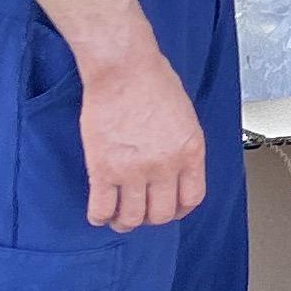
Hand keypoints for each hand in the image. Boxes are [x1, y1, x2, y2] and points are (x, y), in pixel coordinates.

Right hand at [78, 40, 206, 228]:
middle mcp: (166, 166)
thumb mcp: (184, 116)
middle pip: (162, 214)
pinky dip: (99, 216)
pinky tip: (98, 211)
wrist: (123, 68)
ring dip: (124, 222)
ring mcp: (134, 170)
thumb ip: (182, 145)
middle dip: (151, 219)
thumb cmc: (152, 80)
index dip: (178, 209)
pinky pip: (102, 208)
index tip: (169, 209)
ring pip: (132, 218)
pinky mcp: (104, 169)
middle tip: (140, 212)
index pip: (192, 198)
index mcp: (190, 151)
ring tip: (117, 217)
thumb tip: (175, 166)